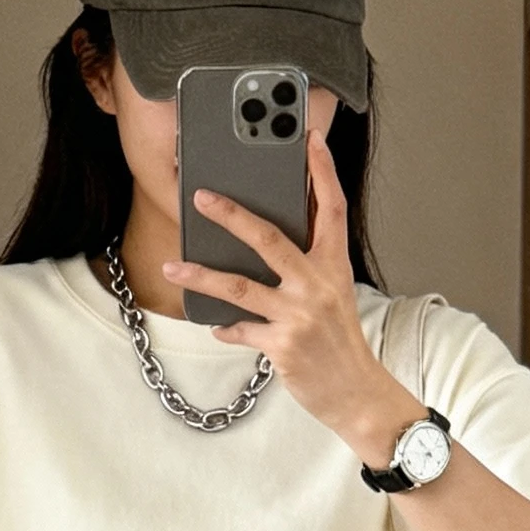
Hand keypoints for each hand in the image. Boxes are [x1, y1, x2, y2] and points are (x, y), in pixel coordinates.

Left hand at [162, 130, 421, 467]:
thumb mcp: (335, 293)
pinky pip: (242, 330)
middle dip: (232, 215)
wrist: (355, 392)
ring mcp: (298, 315)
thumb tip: (270, 238)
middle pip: (268, 238)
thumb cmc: (340, 342)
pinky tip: (215, 324)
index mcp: (334, 265)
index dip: (322, 171)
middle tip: (202, 197)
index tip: (309, 138)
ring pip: (240, 286)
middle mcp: (316, 284)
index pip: (331, 207)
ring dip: (201, 276)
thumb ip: (310, 263)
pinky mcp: (282, 344)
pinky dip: (226, 327)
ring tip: (173, 268)